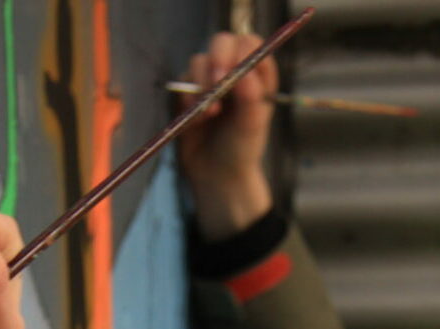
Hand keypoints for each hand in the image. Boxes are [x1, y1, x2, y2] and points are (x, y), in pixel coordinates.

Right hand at [176, 32, 276, 239]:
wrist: (217, 176)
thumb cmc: (241, 150)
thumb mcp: (252, 126)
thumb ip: (251, 98)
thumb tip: (244, 73)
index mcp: (256, 74)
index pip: (250, 44)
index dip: (242, 51)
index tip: (236, 71)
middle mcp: (233, 71)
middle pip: (222, 42)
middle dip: (218, 58)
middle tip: (217, 82)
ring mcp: (209, 80)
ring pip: (199, 60)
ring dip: (201, 82)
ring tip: (210, 113)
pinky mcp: (188, 92)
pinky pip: (182, 82)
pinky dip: (188, 97)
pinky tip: (197, 118)